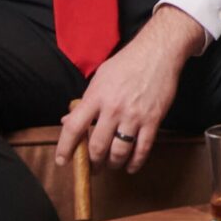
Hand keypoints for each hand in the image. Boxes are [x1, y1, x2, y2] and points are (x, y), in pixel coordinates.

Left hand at [55, 5, 205, 172]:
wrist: (157, 53)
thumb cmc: (127, 63)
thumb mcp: (100, 78)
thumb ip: (85, 102)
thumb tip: (67, 120)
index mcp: (96, 96)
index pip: (74, 127)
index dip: (66, 148)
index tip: (63, 160)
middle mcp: (113, 108)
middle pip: (97, 146)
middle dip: (92, 162)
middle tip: (92, 167)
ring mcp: (134, 116)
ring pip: (119, 151)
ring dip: (112, 164)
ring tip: (111, 165)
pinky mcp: (153, 120)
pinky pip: (143, 149)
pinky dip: (135, 162)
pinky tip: (130, 166)